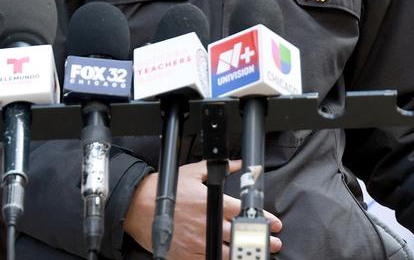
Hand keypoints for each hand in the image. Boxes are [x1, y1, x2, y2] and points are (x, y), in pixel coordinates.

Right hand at [124, 159, 282, 259]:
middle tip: (273, 242)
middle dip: (262, 239)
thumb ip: (221, 169)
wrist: (139, 207)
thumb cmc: (166, 191)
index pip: (245, 212)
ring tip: (258, 253)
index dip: (263, 218)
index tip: (274, 223)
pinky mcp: (188, 255)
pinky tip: (232, 259)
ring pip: (230, 253)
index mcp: (213, 203)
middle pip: (242, 234)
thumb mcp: (194, 173)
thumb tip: (240, 164)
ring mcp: (199, 243)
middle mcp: (209, 225)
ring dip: (247, 253)